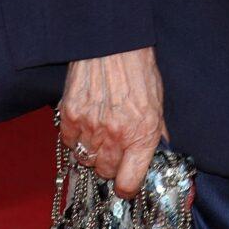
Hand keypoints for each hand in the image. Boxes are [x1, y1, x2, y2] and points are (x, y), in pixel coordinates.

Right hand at [60, 47, 166, 200]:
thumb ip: (157, 133)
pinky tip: (85, 122)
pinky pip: (69, 141)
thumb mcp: (158, 104)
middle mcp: (115, 135)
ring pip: (85, 159)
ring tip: (98, 133)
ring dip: (92, 151)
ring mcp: (90, 126)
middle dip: (110, 164)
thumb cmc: (139, 70)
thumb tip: (160, 152)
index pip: (128, 183)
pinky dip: (75, 136)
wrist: (114, 42)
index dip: (127, 186)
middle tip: (114, 148)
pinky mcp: (70, 114)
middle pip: (104, 173)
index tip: (125, 183)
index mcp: (142, 135)